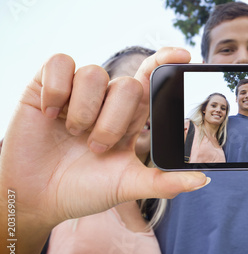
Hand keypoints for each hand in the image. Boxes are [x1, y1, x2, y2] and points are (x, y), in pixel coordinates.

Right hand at [0, 47, 207, 230]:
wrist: (37, 198)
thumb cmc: (84, 190)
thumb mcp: (127, 186)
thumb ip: (163, 182)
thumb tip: (203, 180)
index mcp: (131, 117)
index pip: (152, 79)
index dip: (166, 62)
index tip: (184, 55)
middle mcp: (107, 100)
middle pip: (127, 84)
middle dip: (113, 122)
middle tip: (96, 147)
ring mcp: (77, 91)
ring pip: (95, 74)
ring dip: (85, 111)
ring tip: (73, 135)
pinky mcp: (46, 86)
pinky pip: (60, 63)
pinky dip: (57, 89)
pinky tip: (50, 114)